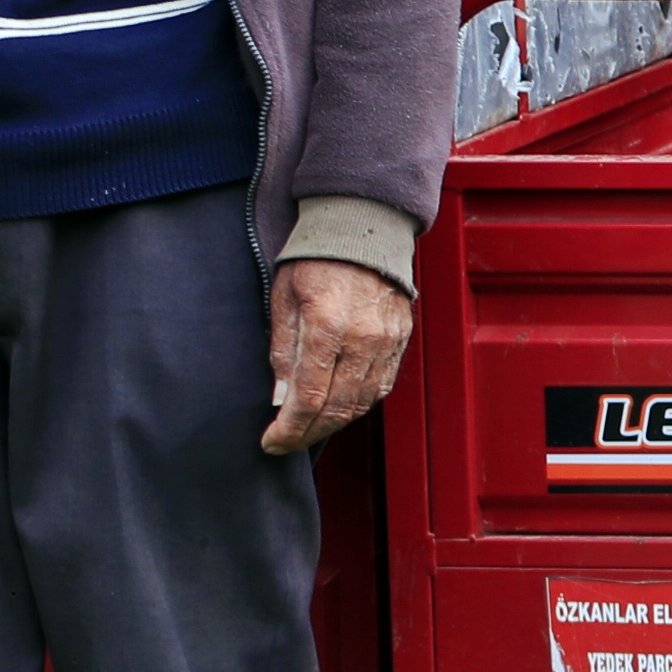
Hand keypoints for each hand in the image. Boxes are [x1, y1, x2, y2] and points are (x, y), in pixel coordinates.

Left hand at [266, 259, 414, 453]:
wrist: (363, 228)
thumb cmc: (317, 259)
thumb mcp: (284, 299)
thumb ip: (283, 350)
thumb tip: (281, 399)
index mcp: (327, 325)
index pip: (309, 397)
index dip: (288, 429)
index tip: (270, 442)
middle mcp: (363, 337)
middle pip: (338, 408)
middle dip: (308, 434)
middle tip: (286, 443)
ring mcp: (387, 340)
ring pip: (363, 402)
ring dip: (334, 423)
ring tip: (309, 428)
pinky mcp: (401, 338)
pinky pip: (382, 385)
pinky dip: (360, 404)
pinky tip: (340, 407)